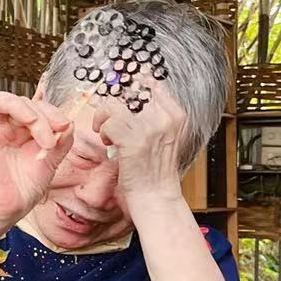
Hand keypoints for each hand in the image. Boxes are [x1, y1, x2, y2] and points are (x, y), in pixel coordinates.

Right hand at [0, 92, 74, 228]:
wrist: (11, 207)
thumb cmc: (26, 187)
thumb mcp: (52, 160)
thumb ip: (62, 140)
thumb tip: (68, 122)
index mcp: (25, 128)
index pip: (37, 106)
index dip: (52, 112)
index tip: (64, 128)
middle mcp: (7, 125)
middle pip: (20, 101)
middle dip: (41, 114)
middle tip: (49, 138)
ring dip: (18, 105)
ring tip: (33, 122)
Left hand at [95, 84, 187, 207]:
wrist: (155, 197)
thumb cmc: (153, 168)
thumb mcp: (162, 135)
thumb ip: (152, 113)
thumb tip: (128, 90)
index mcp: (176, 114)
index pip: (150, 83)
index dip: (130, 84)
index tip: (119, 90)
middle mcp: (166, 117)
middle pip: (129, 92)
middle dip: (113, 105)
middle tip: (107, 120)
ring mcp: (151, 128)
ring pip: (114, 106)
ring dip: (104, 119)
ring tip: (108, 134)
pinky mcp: (133, 141)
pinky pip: (109, 123)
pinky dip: (103, 132)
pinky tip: (109, 143)